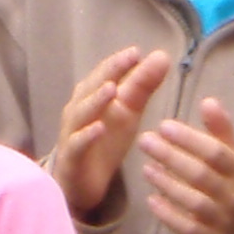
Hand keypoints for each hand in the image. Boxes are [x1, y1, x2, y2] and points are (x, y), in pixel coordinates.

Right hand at [55, 48, 168, 220]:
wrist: (78, 182)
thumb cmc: (102, 141)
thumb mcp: (127, 112)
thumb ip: (141, 86)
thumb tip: (162, 56)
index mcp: (93, 98)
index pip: (104, 75)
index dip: (118, 63)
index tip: (137, 51)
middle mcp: (79, 111)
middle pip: (91, 88)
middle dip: (109, 72)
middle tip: (129, 58)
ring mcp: (73, 133)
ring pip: (81, 114)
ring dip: (96, 100)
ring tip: (112, 88)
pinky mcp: (71, 158)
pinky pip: (77, 144)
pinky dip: (87, 135)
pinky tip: (99, 128)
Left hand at [142, 99, 233, 233]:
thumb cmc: (225, 185)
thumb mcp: (229, 157)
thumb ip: (220, 130)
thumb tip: (209, 100)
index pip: (217, 153)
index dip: (190, 139)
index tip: (163, 125)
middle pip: (203, 175)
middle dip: (172, 157)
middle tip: (145, 140)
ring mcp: (222, 220)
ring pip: (195, 202)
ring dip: (168, 184)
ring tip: (145, 168)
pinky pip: (187, 228)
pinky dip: (168, 214)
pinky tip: (151, 199)